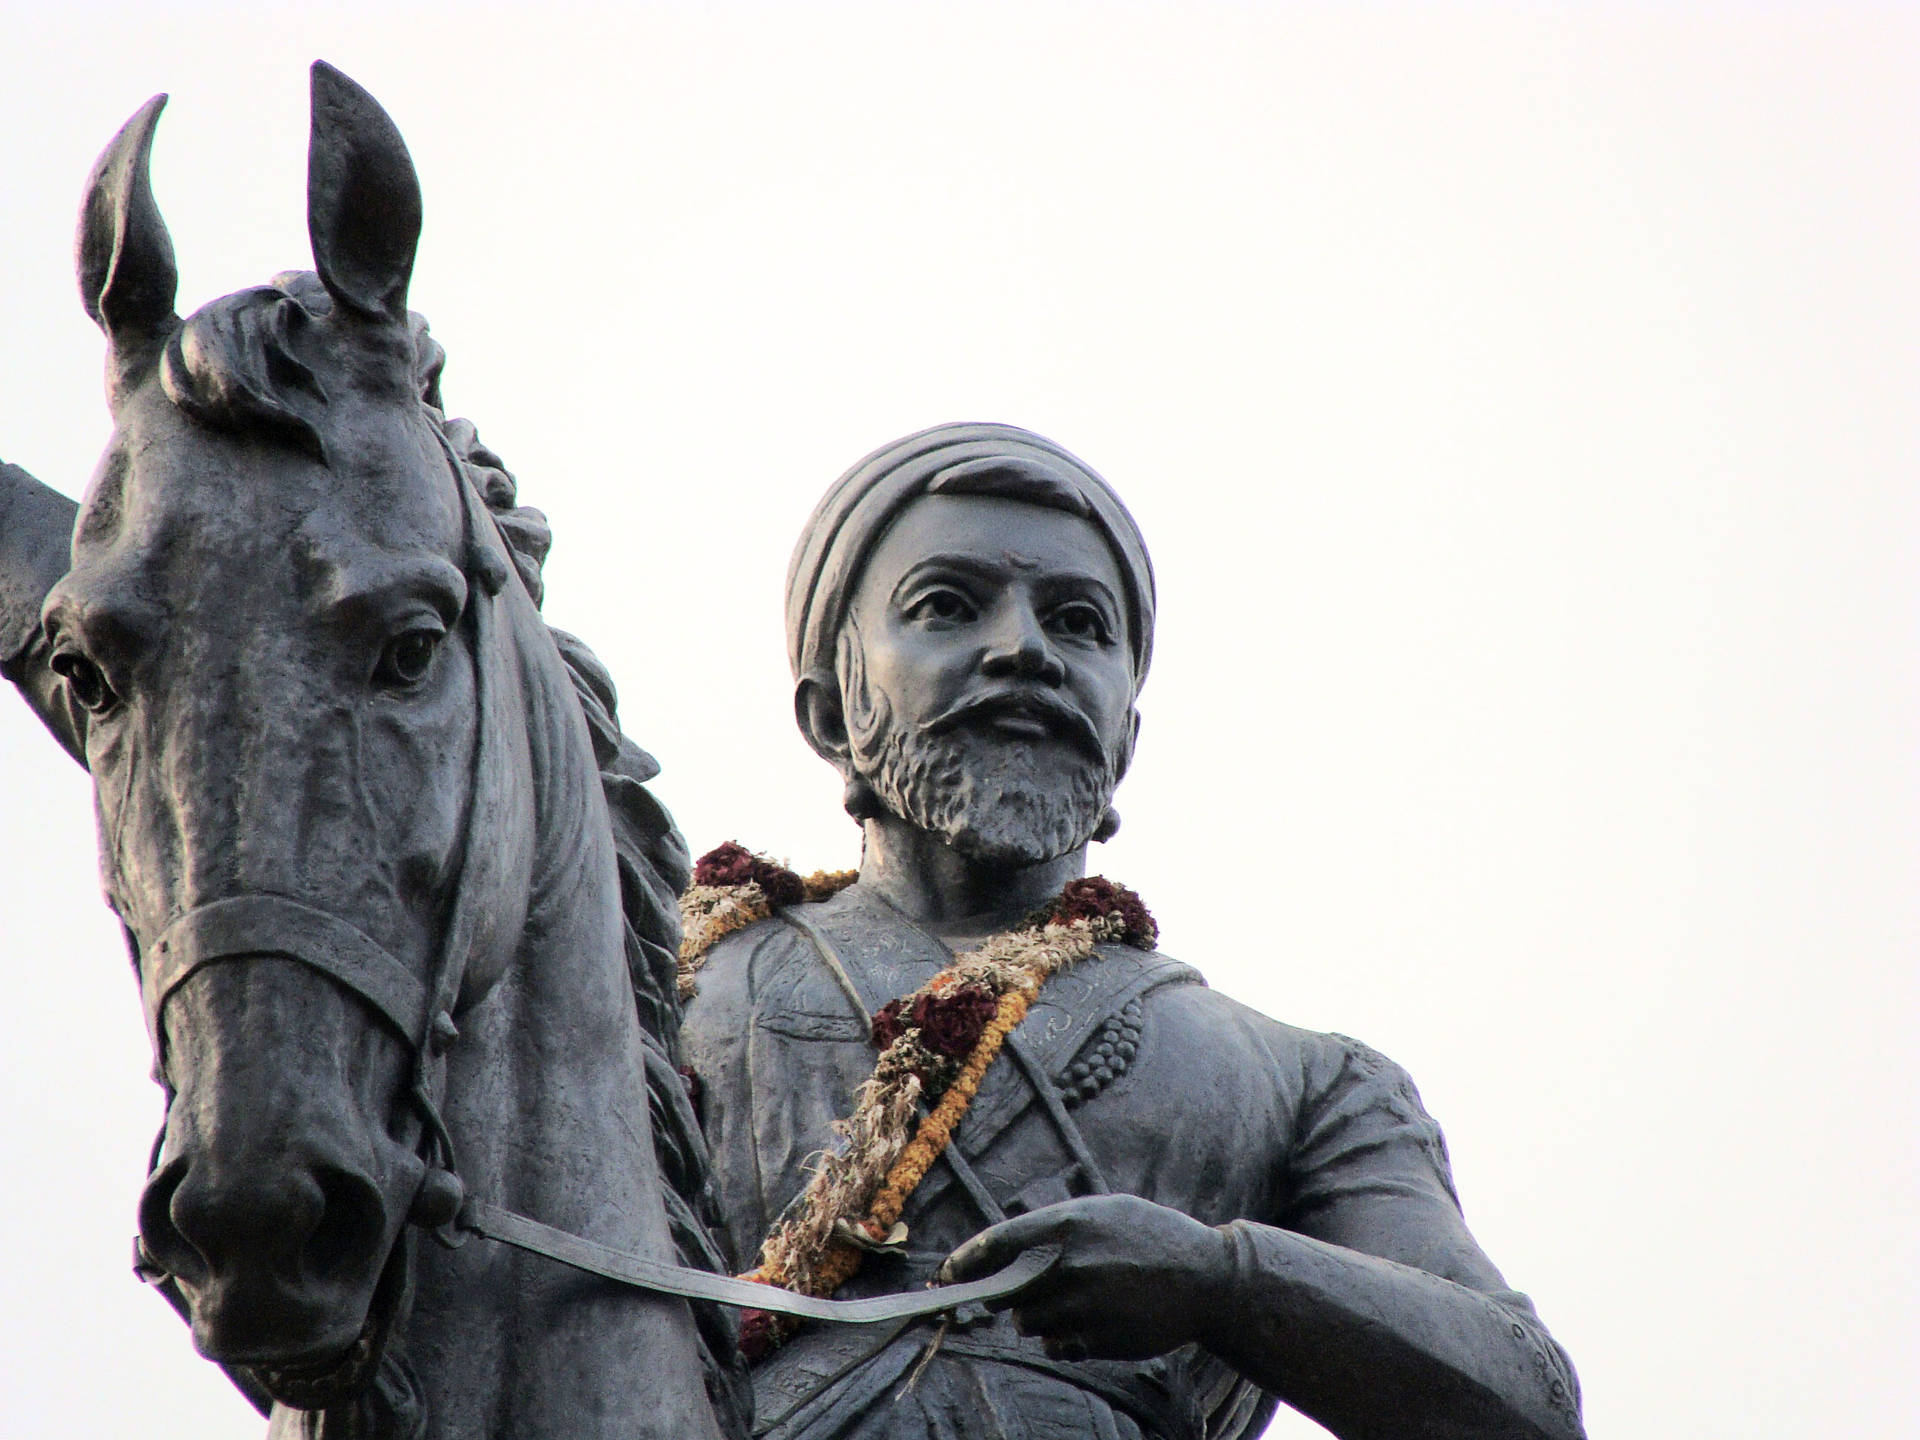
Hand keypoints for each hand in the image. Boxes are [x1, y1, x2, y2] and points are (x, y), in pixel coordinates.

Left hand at [939, 1194, 1233, 1362]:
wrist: (1207, 1278)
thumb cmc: (1151, 1237)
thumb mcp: (1104, 1212)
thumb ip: (1056, 1230)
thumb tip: (1008, 1254)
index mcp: (1067, 1226)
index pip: (996, 1245)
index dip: (964, 1261)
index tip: (945, 1274)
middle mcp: (1068, 1266)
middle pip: (1004, 1291)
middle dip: (1002, 1293)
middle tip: (1010, 1292)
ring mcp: (1083, 1307)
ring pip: (1028, 1323)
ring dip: (1034, 1317)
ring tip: (1069, 1301)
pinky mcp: (1097, 1341)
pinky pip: (1058, 1346)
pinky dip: (1063, 1338)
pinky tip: (1092, 1321)